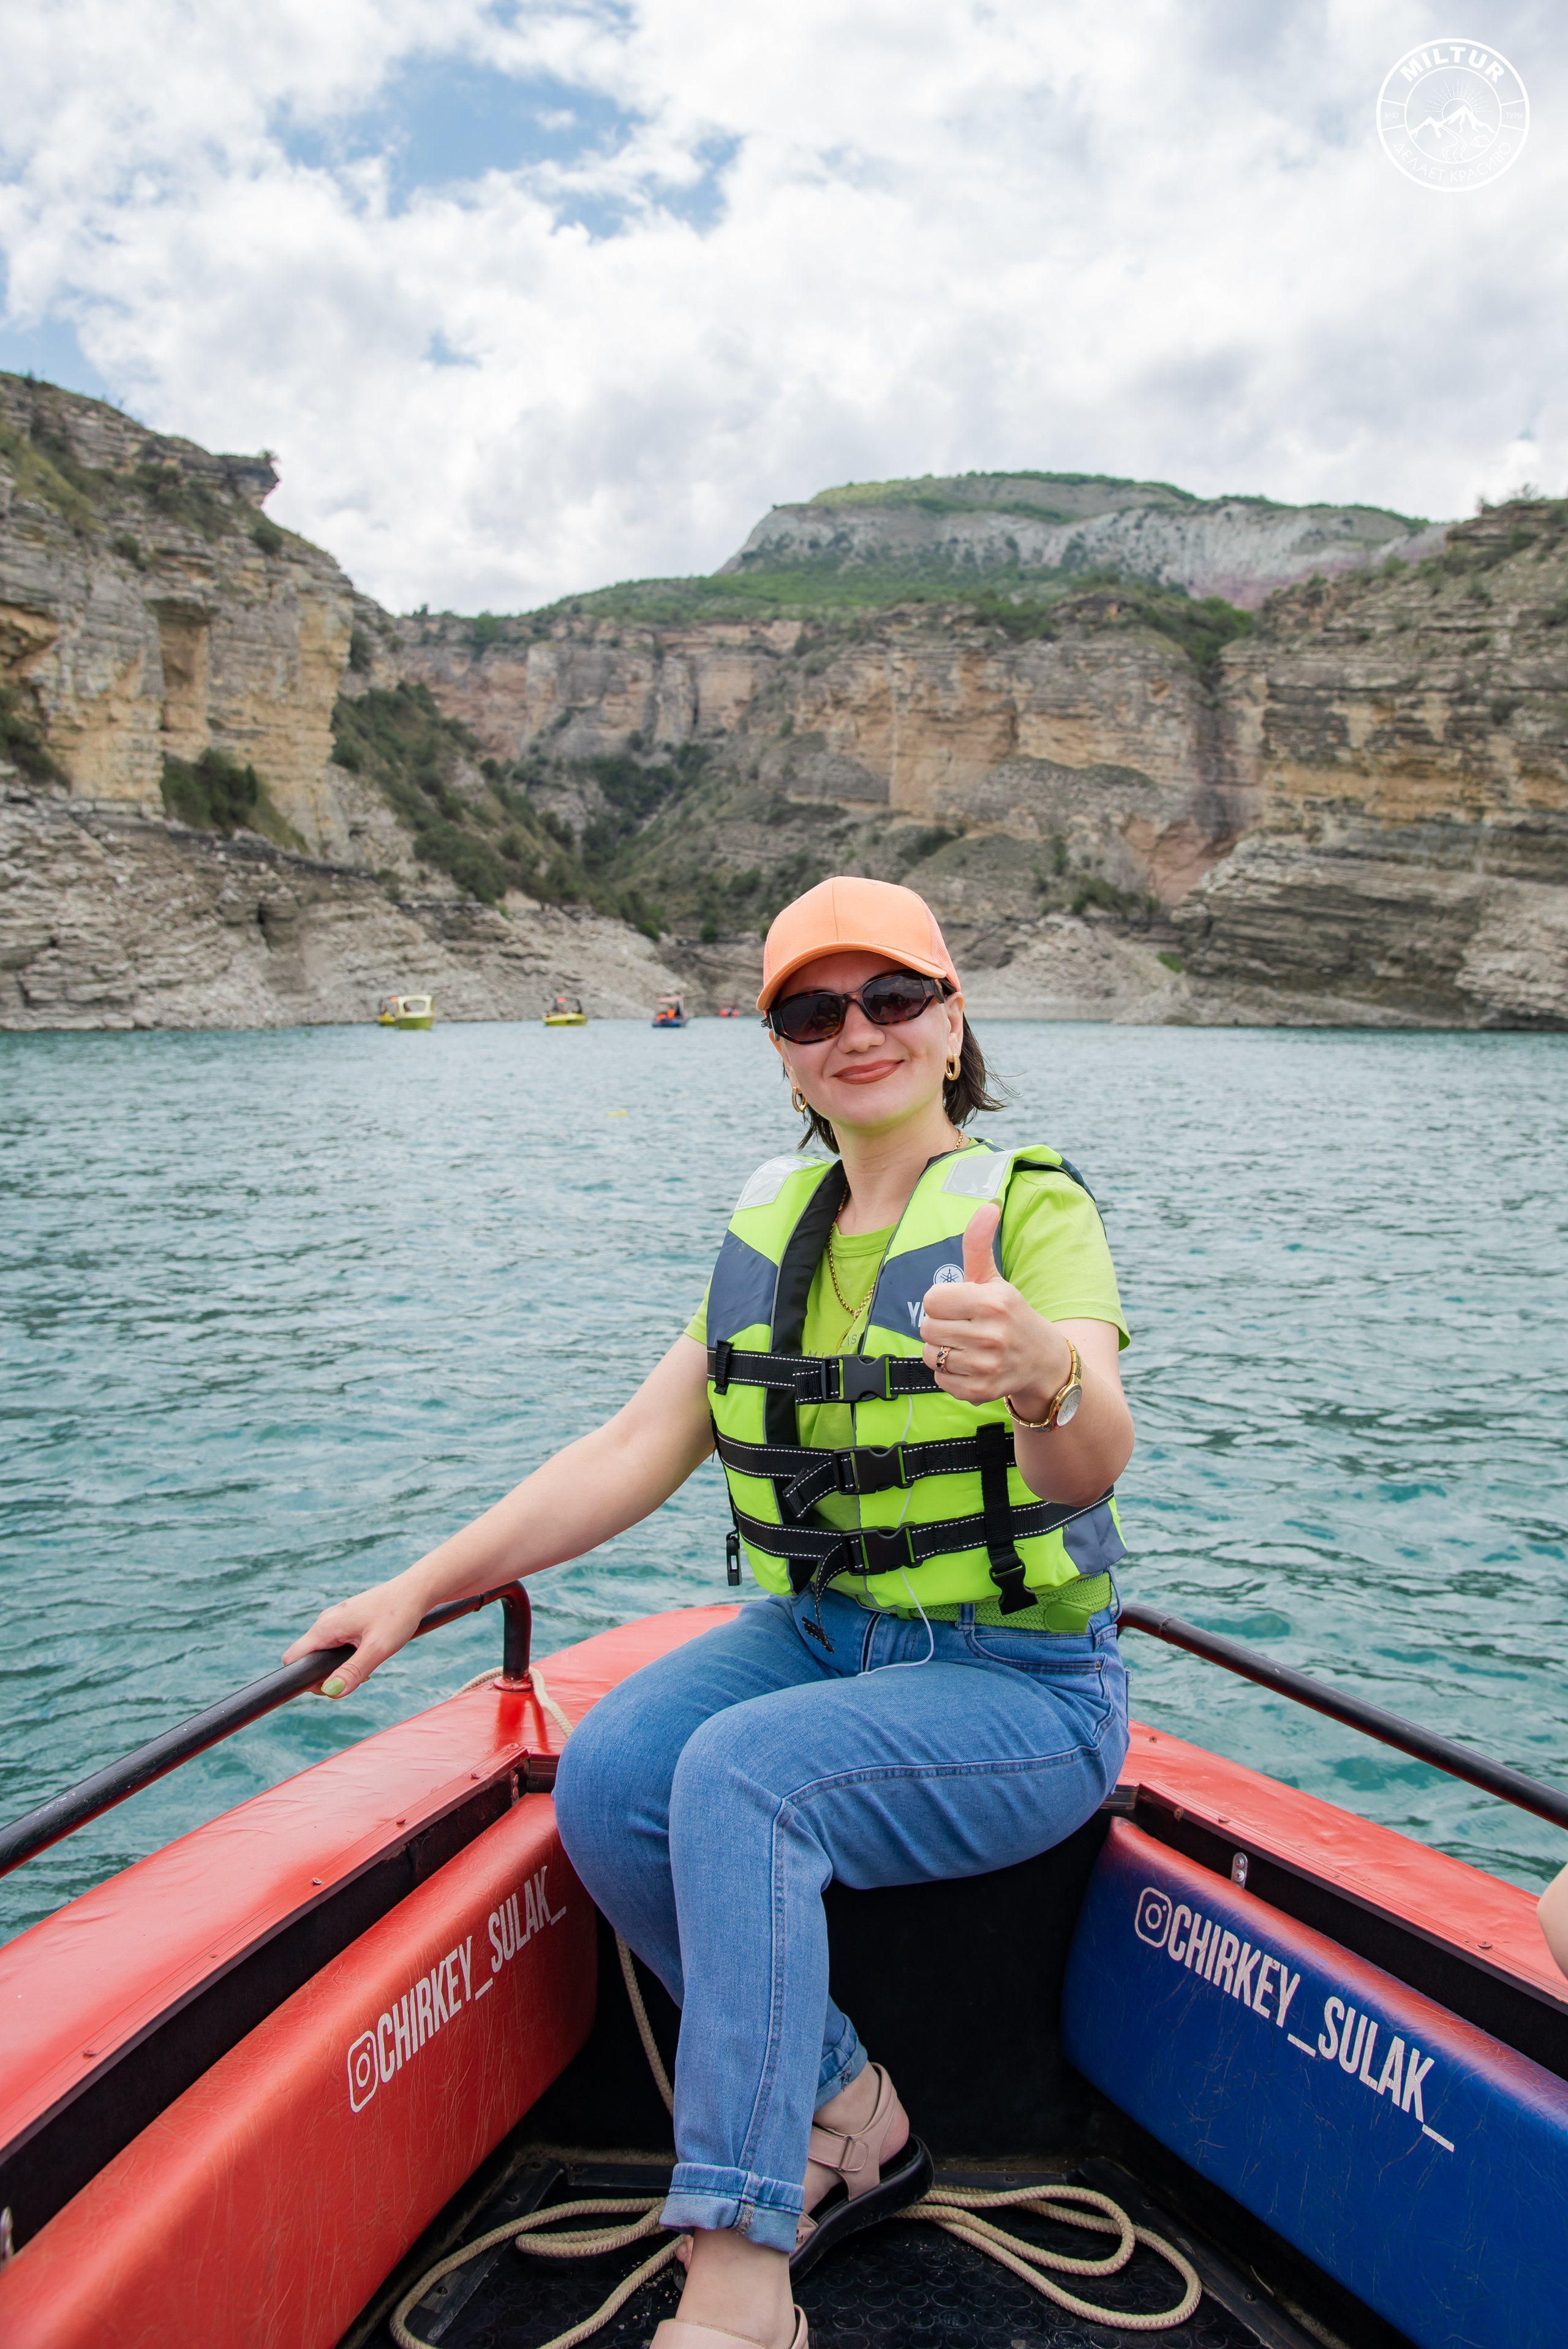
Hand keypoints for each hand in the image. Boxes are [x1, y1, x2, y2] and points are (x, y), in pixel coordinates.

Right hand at [282, 1577, 426, 1698]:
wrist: (416, 1590)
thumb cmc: (398, 1615)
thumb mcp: (378, 1648)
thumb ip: (353, 1671)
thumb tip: (332, 1693)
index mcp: (325, 1627)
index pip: (292, 1658)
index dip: (304, 1679)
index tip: (332, 1686)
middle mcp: (325, 1622)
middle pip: (308, 1658)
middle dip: (327, 1676)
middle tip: (358, 1678)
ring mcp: (336, 1620)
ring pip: (324, 1652)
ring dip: (339, 1667)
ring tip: (367, 1666)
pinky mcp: (347, 1620)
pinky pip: (336, 1644)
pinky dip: (347, 1656)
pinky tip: (369, 1654)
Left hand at [918, 1203, 1071, 1410]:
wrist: (1043, 1361)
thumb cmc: (1010, 1315)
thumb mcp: (994, 1279)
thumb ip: (979, 1244)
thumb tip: (987, 1205)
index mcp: (992, 1301)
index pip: (931, 1299)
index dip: (942, 1301)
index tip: (961, 1305)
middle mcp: (991, 1334)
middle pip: (926, 1327)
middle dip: (941, 1325)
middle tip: (964, 1326)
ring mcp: (987, 1366)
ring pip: (930, 1354)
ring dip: (943, 1350)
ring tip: (967, 1346)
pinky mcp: (981, 1391)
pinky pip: (940, 1379)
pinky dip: (949, 1373)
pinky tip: (971, 1365)